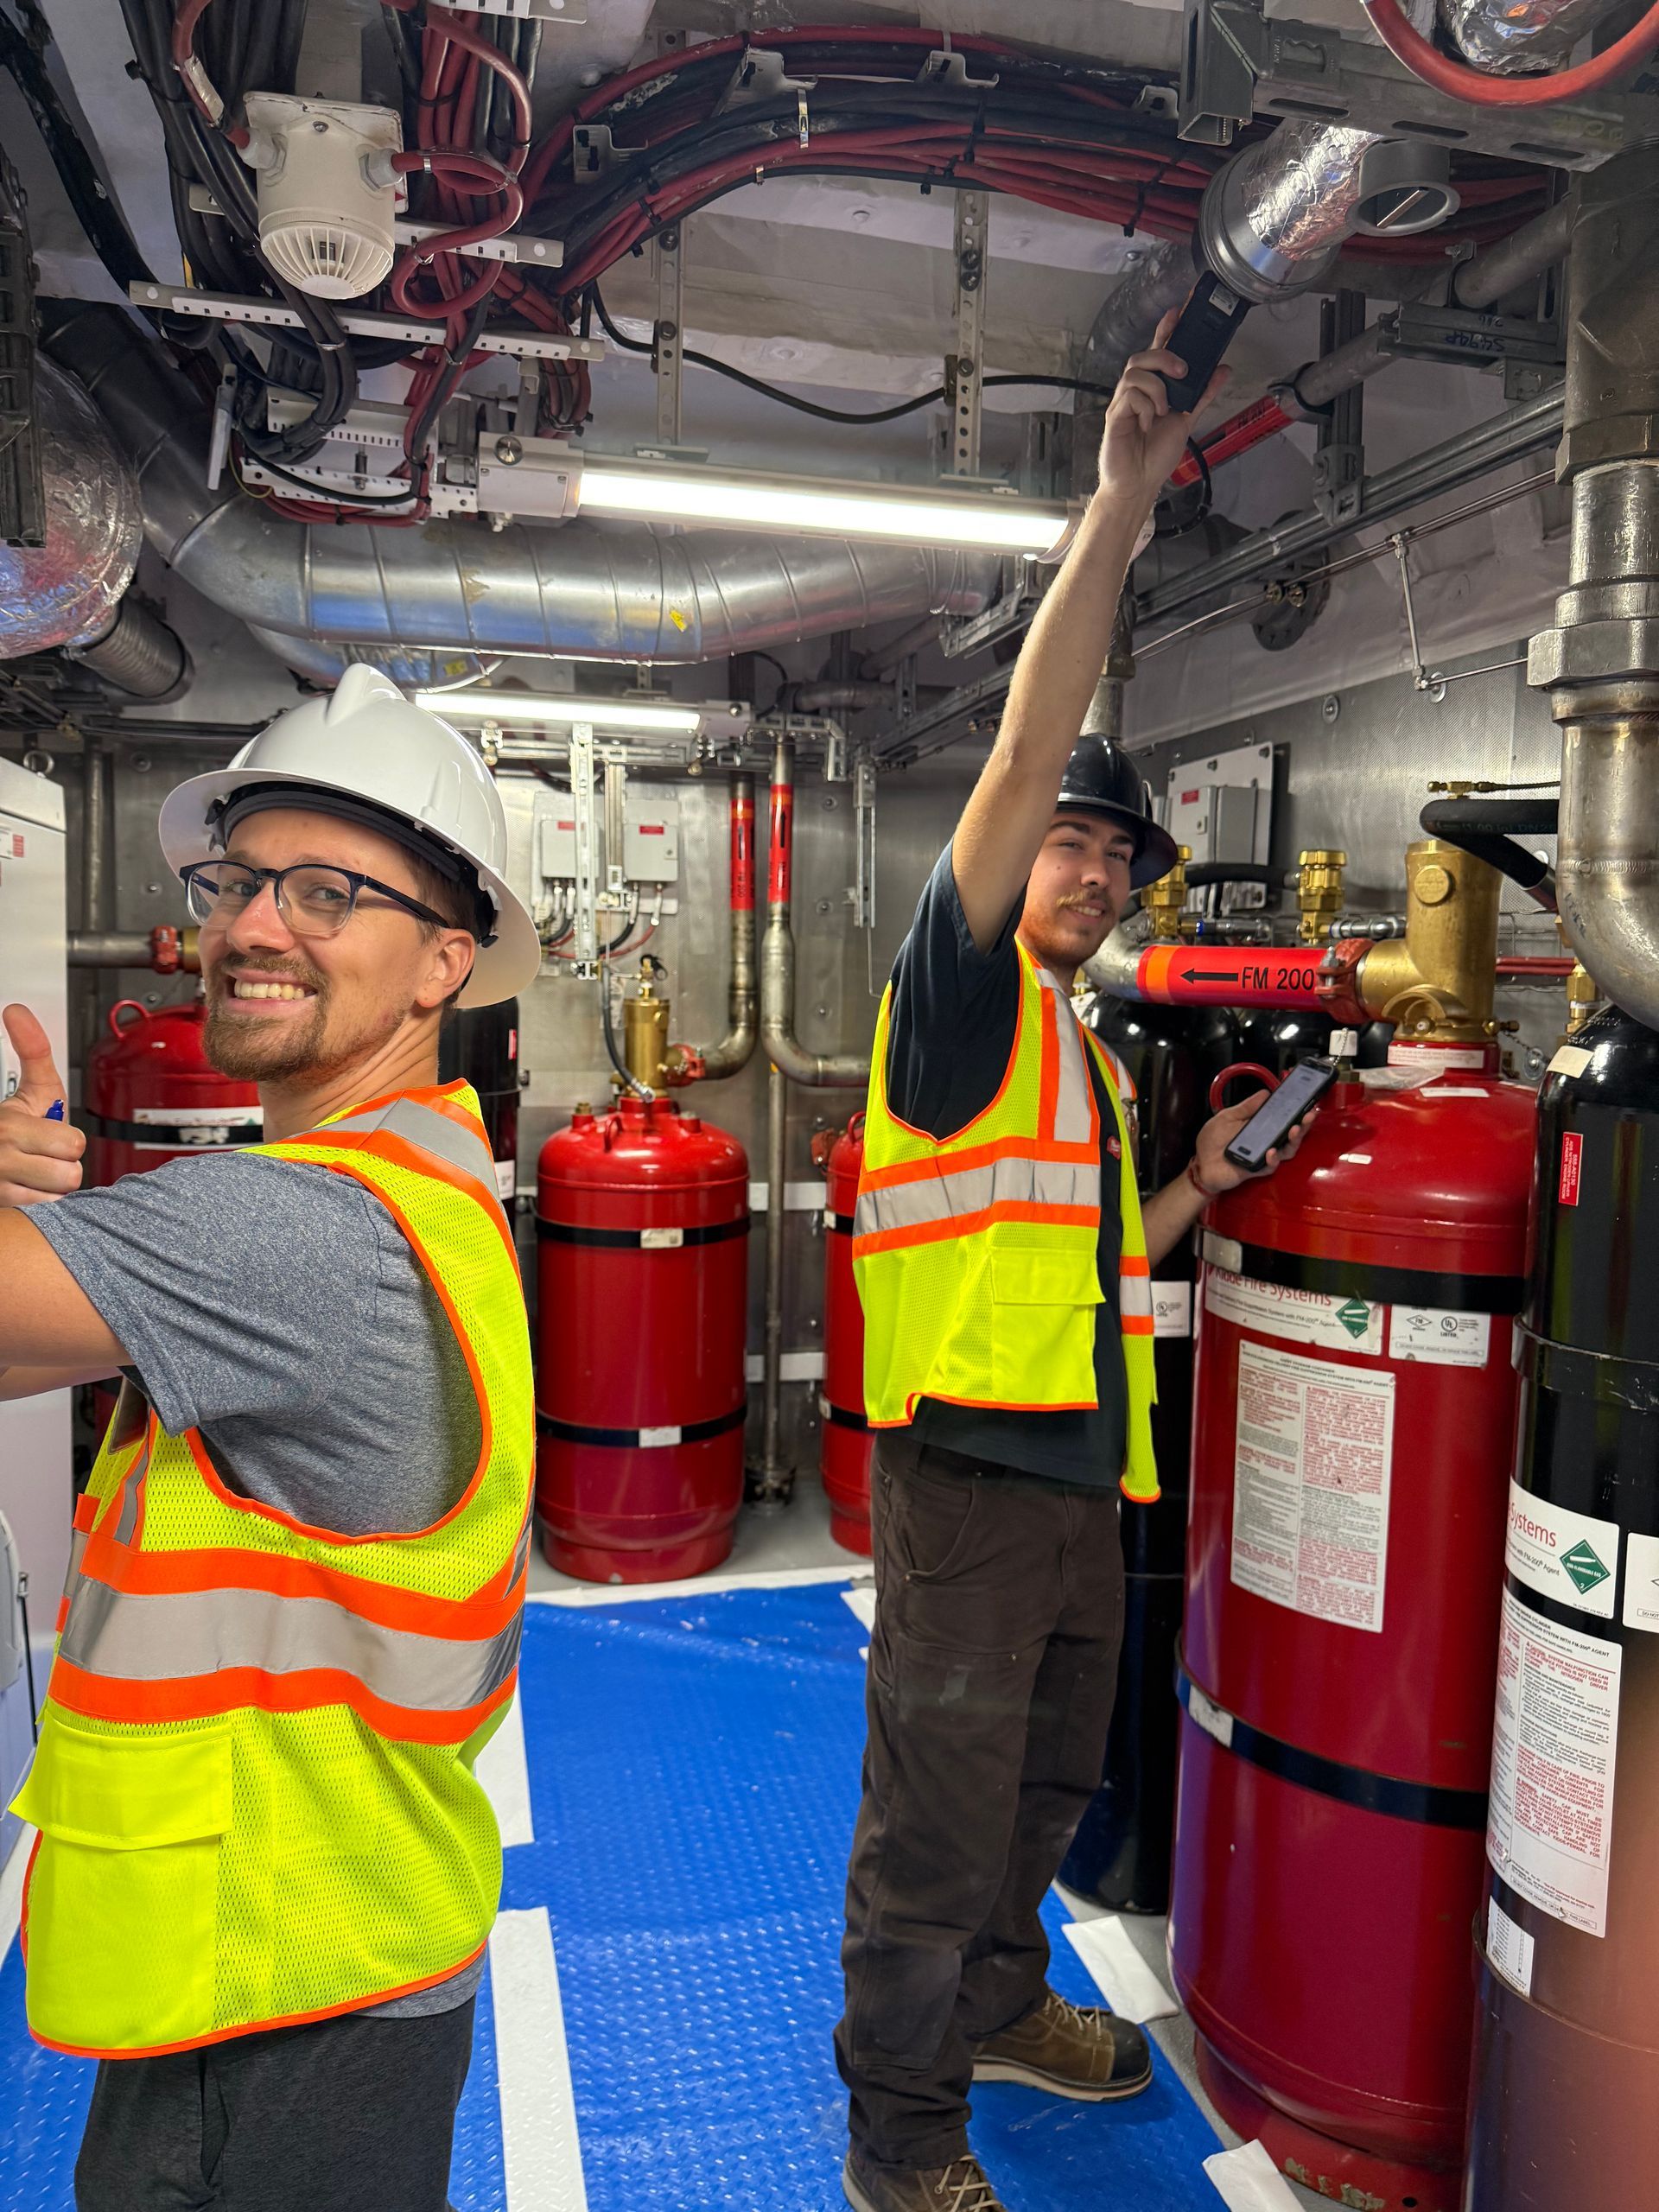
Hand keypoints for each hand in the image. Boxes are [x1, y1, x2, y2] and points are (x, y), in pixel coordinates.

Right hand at [0, 1004, 83, 1207]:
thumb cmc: (11, 1129)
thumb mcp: (29, 1090)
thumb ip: (33, 1051)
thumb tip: (15, 1010)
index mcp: (7, 1125)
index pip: (73, 1144)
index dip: (67, 1141)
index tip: (47, 1136)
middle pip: (70, 1173)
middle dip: (62, 1165)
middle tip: (42, 1157)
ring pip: (58, 1196)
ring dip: (51, 1189)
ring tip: (33, 1174)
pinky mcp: (4, 1206)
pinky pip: (45, 1213)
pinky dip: (40, 1207)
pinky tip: (26, 1192)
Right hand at [1096, 304, 1231, 523]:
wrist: (1138, 485)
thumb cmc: (1155, 456)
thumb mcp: (1187, 421)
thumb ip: (1203, 395)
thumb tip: (1223, 370)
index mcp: (1152, 390)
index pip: (1158, 350)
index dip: (1166, 329)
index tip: (1180, 310)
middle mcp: (1136, 392)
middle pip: (1142, 355)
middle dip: (1165, 355)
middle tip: (1183, 371)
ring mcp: (1123, 403)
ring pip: (1135, 372)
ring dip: (1157, 387)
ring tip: (1165, 410)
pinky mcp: (1115, 416)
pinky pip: (1131, 395)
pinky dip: (1147, 407)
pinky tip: (1149, 425)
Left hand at [1192, 1088, 1316, 1196]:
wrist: (1200, 1165)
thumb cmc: (1212, 1142)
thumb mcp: (1227, 1117)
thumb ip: (1245, 1108)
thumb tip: (1265, 1093)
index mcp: (1260, 1127)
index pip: (1282, 1119)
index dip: (1295, 1111)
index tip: (1305, 1102)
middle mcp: (1265, 1141)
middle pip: (1290, 1134)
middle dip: (1302, 1125)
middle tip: (1307, 1115)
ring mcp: (1263, 1156)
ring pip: (1286, 1150)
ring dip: (1292, 1140)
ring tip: (1293, 1130)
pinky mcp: (1256, 1169)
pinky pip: (1270, 1166)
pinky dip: (1272, 1159)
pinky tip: (1271, 1152)